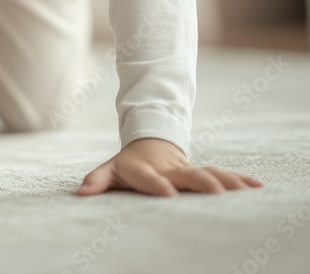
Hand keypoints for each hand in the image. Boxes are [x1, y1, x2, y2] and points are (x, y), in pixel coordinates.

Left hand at [76, 137, 264, 196]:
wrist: (150, 142)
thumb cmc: (128, 165)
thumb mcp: (110, 170)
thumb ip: (97, 180)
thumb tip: (81, 193)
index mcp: (144, 168)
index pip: (150, 177)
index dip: (158, 185)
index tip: (168, 195)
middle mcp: (169, 168)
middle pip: (187, 175)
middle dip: (202, 183)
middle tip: (217, 192)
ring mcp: (187, 170)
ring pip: (209, 173)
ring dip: (227, 182)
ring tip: (244, 191)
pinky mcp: (202, 174)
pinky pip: (223, 176)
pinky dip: (240, 181)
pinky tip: (257, 188)